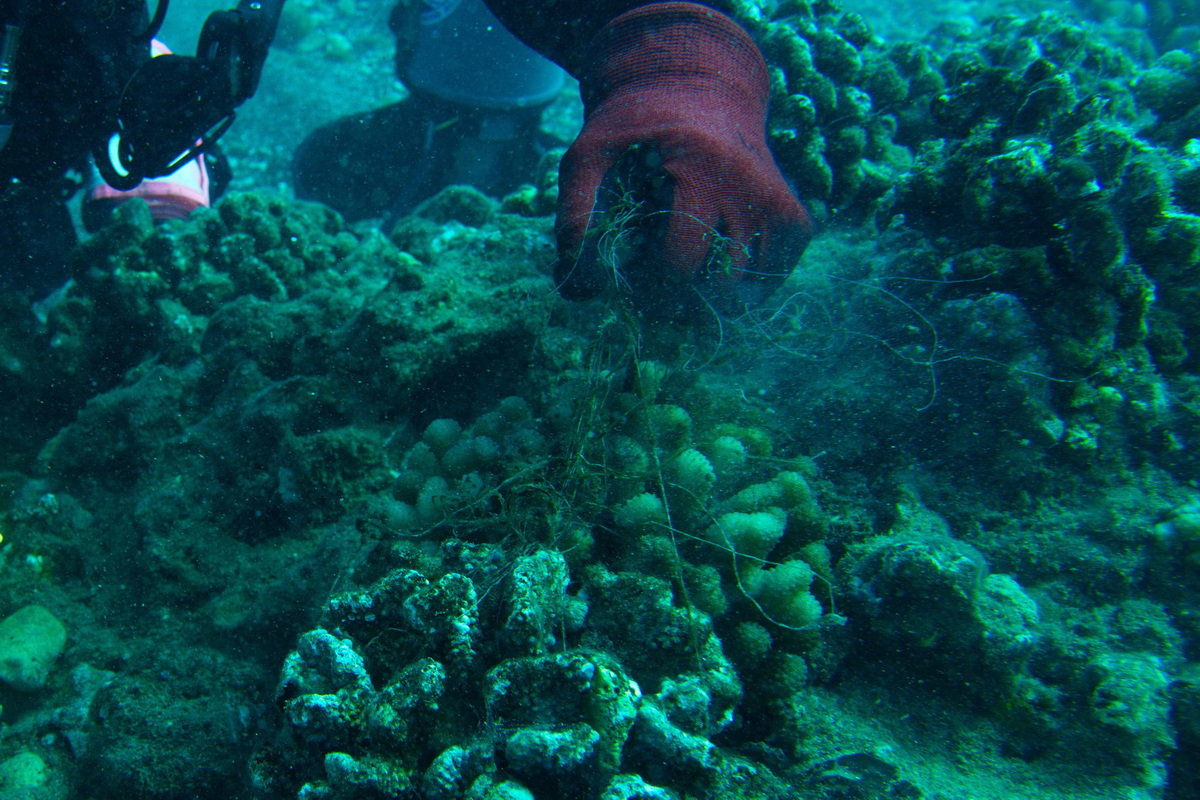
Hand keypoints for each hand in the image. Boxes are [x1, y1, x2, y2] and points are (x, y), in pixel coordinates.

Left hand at [553, 2, 811, 312]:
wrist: (695, 82)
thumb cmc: (634, 126)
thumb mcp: (589, 156)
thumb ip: (574, 218)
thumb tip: (579, 290)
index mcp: (701, 165)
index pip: (679, 261)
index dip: (645, 284)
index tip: (626, 273)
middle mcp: (751, 185)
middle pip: (717, 284)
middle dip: (678, 298)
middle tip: (650, 281)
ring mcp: (780, 203)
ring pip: (749, 291)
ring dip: (710, 298)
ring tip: (678, 271)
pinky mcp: (795, 218)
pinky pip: (773, 279)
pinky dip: (742, 288)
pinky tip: (712, 265)